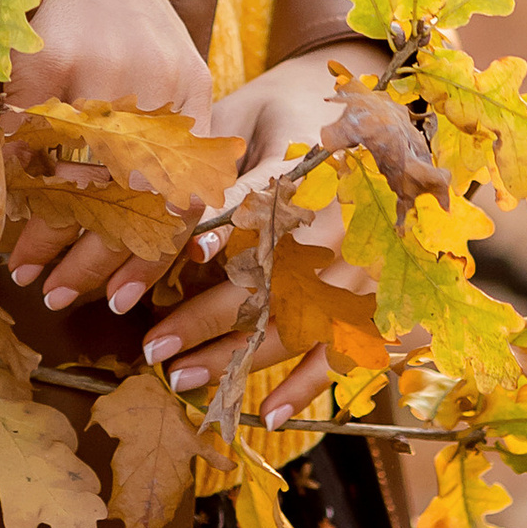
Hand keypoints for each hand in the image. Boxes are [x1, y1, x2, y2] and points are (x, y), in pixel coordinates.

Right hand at [0, 0, 230, 320]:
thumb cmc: (109, 5)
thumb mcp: (154, 63)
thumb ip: (156, 135)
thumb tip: (139, 235)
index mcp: (189, 90)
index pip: (182, 199)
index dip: (152, 258)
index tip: (125, 300)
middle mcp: (153, 88)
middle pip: (128, 204)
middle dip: (90, 263)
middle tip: (57, 295)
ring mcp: (99, 77)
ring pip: (71, 186)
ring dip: (46, 238)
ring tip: (28, 269)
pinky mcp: (46, 66)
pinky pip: (23, 149)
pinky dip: (12, 189)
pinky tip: (4, 210)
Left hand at [134, 54, 362, 425]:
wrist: (373, 117)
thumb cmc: (290, 112)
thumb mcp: (250, 114)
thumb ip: (214, 156)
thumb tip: (156, 196)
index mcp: (312, 166)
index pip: (264, 201)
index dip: (226, 226)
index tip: (188, 250)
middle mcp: (342, 224)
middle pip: (271, 279)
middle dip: (206, 316)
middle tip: (151, 345)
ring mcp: (361, 269)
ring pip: (293, 324)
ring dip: (235, 358)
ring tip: (179, 376)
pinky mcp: (375, 299)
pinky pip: (341, 353)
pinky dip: (305, 386)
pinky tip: (267, 414)